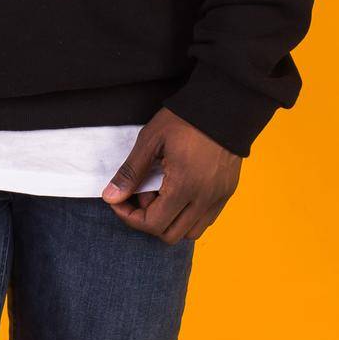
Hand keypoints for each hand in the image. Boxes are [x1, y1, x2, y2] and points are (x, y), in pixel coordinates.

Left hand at [100, 108, 240, 243]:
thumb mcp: (151, 140)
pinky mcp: (227, 193)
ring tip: (162, 191)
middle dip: (148, 220)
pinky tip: (178, 191)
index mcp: (184, 185)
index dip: (129, 217)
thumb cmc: (185, 119)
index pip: (153, 224)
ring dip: (170, 220)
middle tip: (141, 193)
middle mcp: (204, 198)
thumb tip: (111, 197)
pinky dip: (188, 215)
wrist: (224, 104)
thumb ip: (131, 172)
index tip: (120, 201)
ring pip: (190, 232)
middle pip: (170, 234)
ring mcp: (218, 198)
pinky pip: (205, 220)